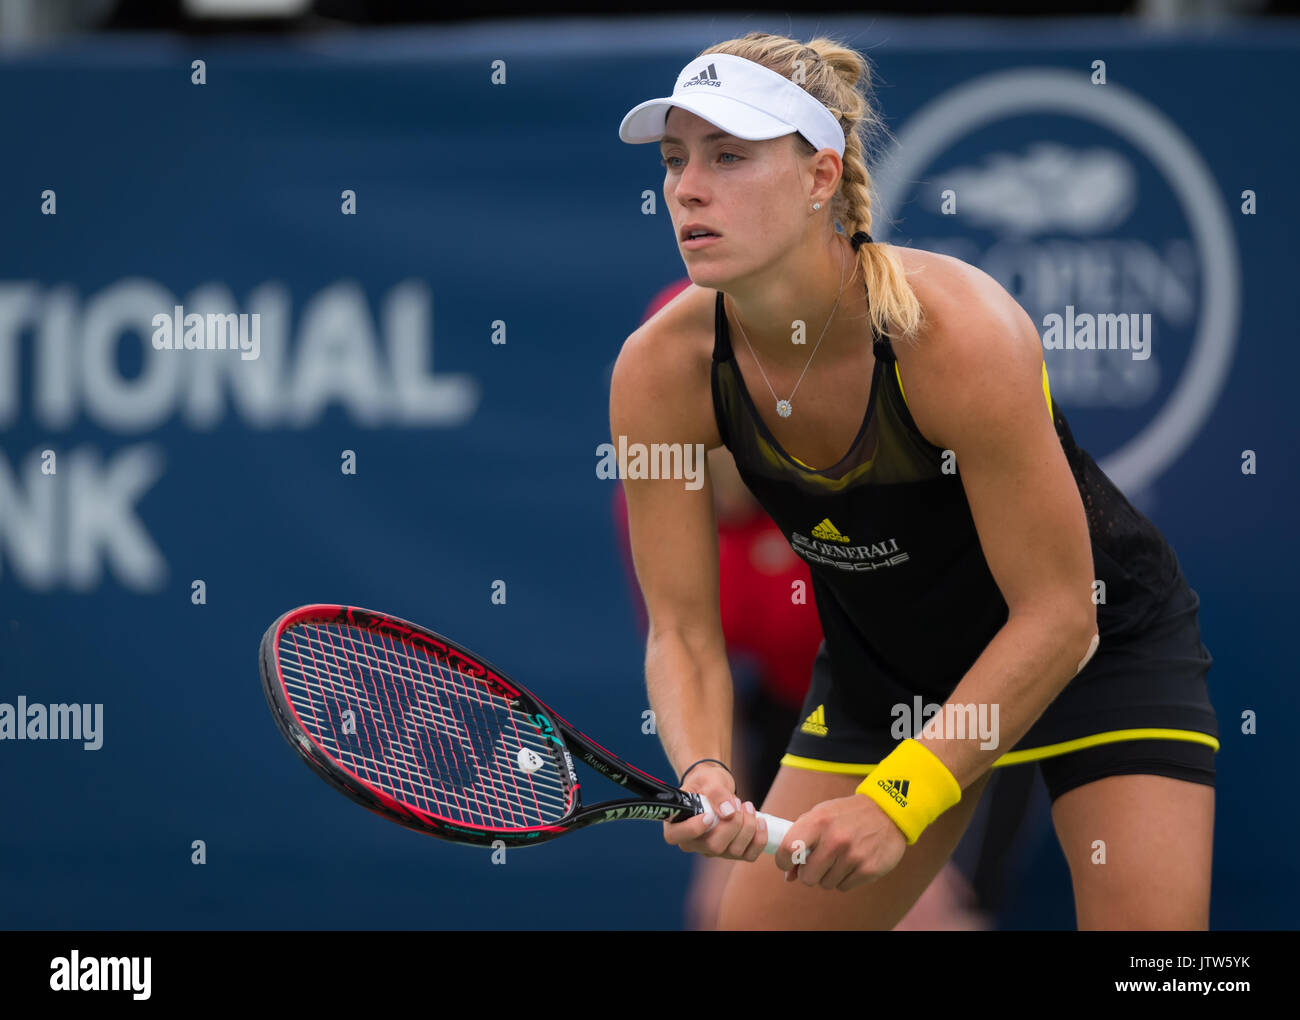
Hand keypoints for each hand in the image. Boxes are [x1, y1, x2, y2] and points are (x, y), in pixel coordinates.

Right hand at [662, 763, 768, 861]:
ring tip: (747, 805)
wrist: (716, 787)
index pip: (675, 836)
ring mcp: (712, 850)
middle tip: (737, 802)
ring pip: (733, 851)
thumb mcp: (708, 779)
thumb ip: (716, 792)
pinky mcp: (730, 852)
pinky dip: (759, 840)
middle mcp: (693, 842)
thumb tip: (728, 812)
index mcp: (676, 823)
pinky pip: (748, 855)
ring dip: (748, 828)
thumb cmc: (706, 782)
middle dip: (732, 824)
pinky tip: (760, 821)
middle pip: (712, 846)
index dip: (691, 829)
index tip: (708, 815)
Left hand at [774, 792, 907, 890]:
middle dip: (809, 873)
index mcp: (819, 821)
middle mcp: (835, 839)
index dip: (783, 861)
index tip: (788, 863)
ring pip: (825, 884)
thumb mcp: (821, 816)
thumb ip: (801, 840)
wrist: (887, 812)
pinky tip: (853, 862)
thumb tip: (789, 876)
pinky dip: (845, 879)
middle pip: (807, 877)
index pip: (788, 849)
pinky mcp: (869, 869)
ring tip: (840, 858)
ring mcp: (853, 856)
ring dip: (829, 875)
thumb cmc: (846, 815)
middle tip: (818, 862)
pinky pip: (844, 887)